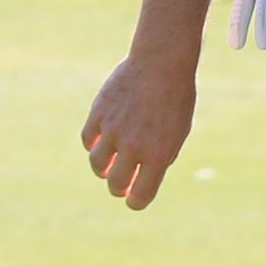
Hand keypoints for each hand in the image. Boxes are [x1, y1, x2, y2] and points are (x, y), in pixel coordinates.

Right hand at [82, 49, 195, 209]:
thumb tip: (138, 178)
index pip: (140, 195)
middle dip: (118, 188)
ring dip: (104, 169)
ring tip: (111, 164)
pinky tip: (103, 142)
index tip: (134, 199)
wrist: (162, 64)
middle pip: (116, 184)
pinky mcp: (99, 114)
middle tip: (121, 184)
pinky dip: (94, 145)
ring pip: (98, 165)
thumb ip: (159, 157)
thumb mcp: (177, 133)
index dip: (136, 201)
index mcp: (159, 155)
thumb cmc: (175, 100)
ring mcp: (114, 130)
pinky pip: (88, 140)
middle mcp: (134, 146)